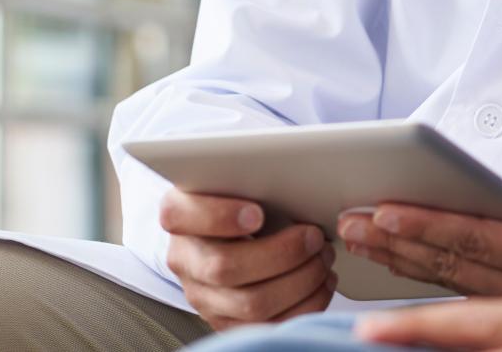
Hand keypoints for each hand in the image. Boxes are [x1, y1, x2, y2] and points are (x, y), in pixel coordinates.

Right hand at [158, 187, 336, 329]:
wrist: (232, 233)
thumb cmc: (242, 197)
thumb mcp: (238, 179)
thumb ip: (252, 176)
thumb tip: (297, 177)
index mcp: (179, 215)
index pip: (180, 216)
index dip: (219, 216)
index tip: (257, 213)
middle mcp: (185, 259)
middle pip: (224, 267)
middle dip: (281, 253)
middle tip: (314, 237)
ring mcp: (203, 296)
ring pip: (251, 303)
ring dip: (300, 281)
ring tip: (323, 258)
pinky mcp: (228, 322)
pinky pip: (269, 326)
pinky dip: (305, 305)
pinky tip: (321, 284)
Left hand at [336, 160, 501, 300]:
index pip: (479, 240)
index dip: (428, 227)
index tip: (385, 212)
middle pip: (454, 271)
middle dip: (397, 249)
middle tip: (348, 227)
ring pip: (455, 294)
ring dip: (403, 273)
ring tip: (361, 249)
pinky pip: (473, 314)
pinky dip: (432, 299)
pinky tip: (401, 286)